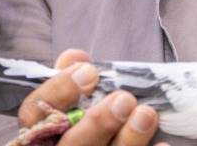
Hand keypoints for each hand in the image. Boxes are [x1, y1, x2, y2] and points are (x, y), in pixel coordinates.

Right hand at [15, 49, 164, 145]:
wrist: (99, 144)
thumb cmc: (82, 125)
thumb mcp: (70, 102)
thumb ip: (69, 80)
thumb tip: (77, 59)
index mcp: (40, 134)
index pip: (34, 115)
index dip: (58, 92)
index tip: (89, 72)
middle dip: (98, 122)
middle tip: (124, 99)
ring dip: (128, 139)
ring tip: (146, 114)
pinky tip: (162, 144)